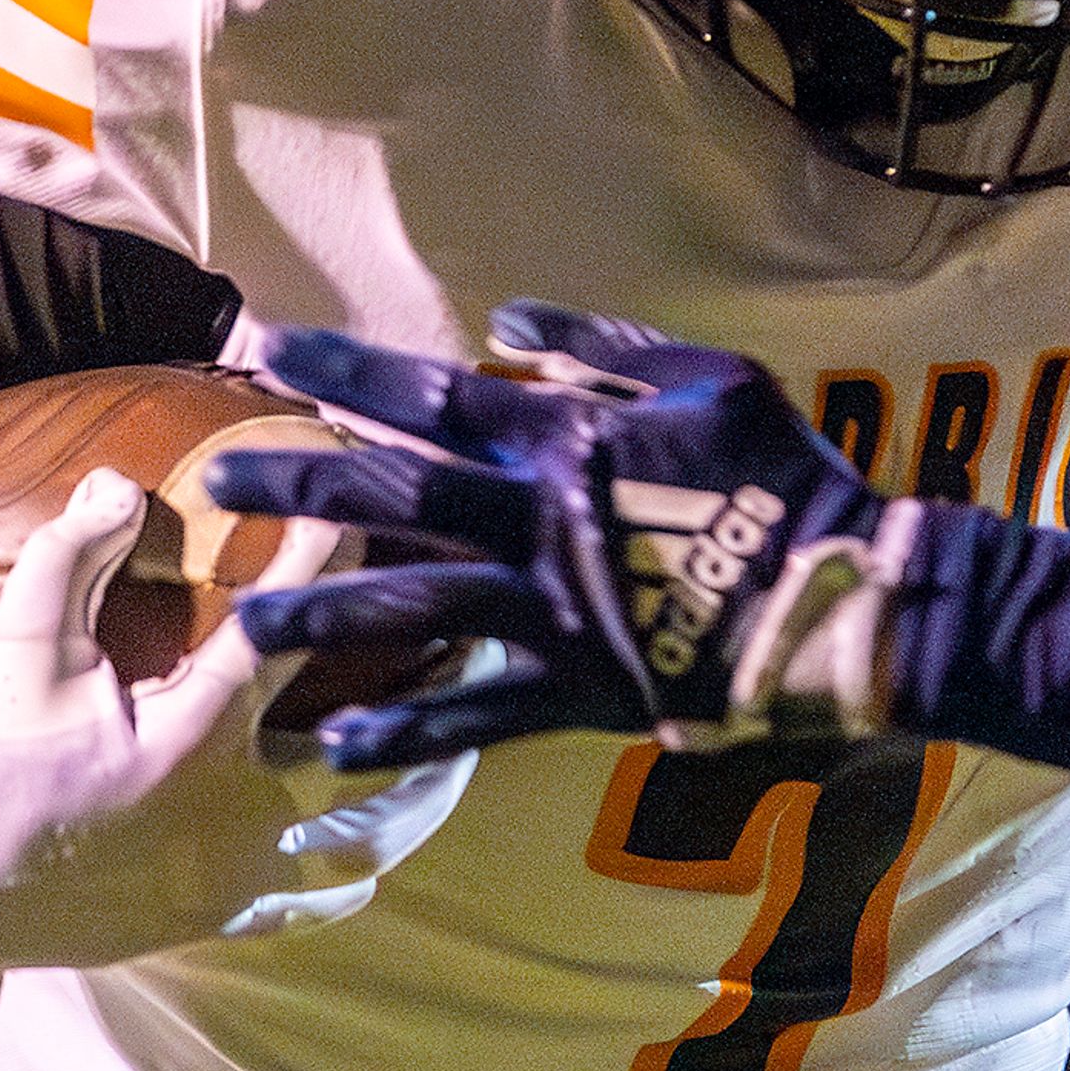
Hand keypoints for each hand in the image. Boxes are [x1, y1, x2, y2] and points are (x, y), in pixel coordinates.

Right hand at [0, 471, 471, 1057]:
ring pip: (363, 834)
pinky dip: (349, 872)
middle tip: (486, 647)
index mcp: (191, 736)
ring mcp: (234, 869)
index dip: (327, 567)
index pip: (281, 633)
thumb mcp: (17, 655)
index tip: (368, 513)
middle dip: (433, 697)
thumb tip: (114, 479)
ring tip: (465, 750)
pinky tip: (382, 850)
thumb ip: (65, 560)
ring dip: (418, 792)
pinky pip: (312, 900)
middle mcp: (233, 807)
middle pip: (370, 747)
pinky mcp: (220, 913)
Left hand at [210, 304, 923, 766]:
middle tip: (220, 479)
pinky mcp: (582, 690)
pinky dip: (411, 730)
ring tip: (245, 625)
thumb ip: (606, 349)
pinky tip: (337, 744)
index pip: (434, 398)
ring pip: (416, 611)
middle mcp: (541, 529)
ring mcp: (556, 615)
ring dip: (325, 616)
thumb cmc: (791, 480)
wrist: (849, 600)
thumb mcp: (715, 380)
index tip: (264, 346)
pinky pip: (480, 717)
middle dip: (302, 486)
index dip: (346, 371)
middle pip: (396, 500)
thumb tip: (509, 326)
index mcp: (570, 447)